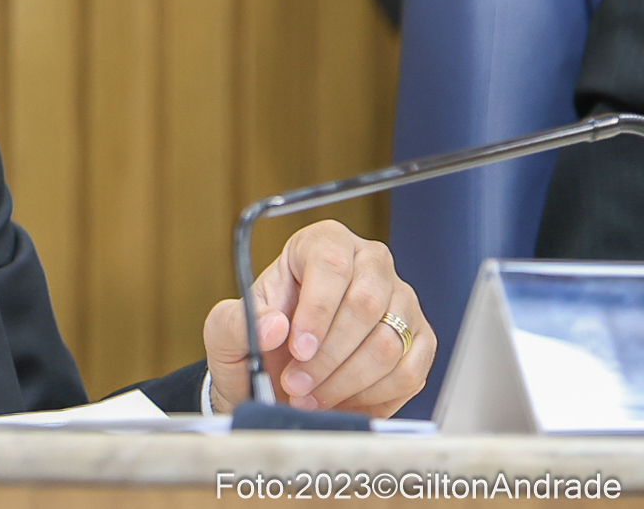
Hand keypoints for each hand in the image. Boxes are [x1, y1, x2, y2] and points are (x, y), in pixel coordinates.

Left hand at [202, 220, 434, 416]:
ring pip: (388, 344)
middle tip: (297, 384)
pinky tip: (340, 400)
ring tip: (310, 396)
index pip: (331, 265)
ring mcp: (401, 301)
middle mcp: (370, 264)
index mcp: (322, 243)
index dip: (316, 310)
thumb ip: (236, 323)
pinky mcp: (420, 340)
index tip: (297, 348)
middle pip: (366, 305)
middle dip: (328, 356)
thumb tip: (275, 325)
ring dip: (346, 381)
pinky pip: (409, 372)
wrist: (277, 376)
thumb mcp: (225, 330)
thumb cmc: (256, 342)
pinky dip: (372, 396)